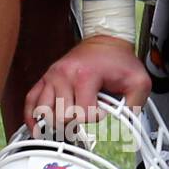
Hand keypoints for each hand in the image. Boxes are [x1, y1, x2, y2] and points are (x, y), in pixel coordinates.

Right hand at [24, 38, 150, 136]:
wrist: (105, 41)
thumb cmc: (118, 61)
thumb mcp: (138, 81)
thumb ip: (135, 105)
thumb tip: (127, 126)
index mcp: (85, 75)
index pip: (83, 114)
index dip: (95, 118)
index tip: (103, 110)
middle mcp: (64, 75)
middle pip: (61, 116)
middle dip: (75, 122)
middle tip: (85, 118)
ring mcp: (51, 76)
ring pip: (44, 112)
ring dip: (55, 123)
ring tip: (67, 125)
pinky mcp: (45, 79)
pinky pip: (30, 101)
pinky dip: (32, 117)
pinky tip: (37, 127)